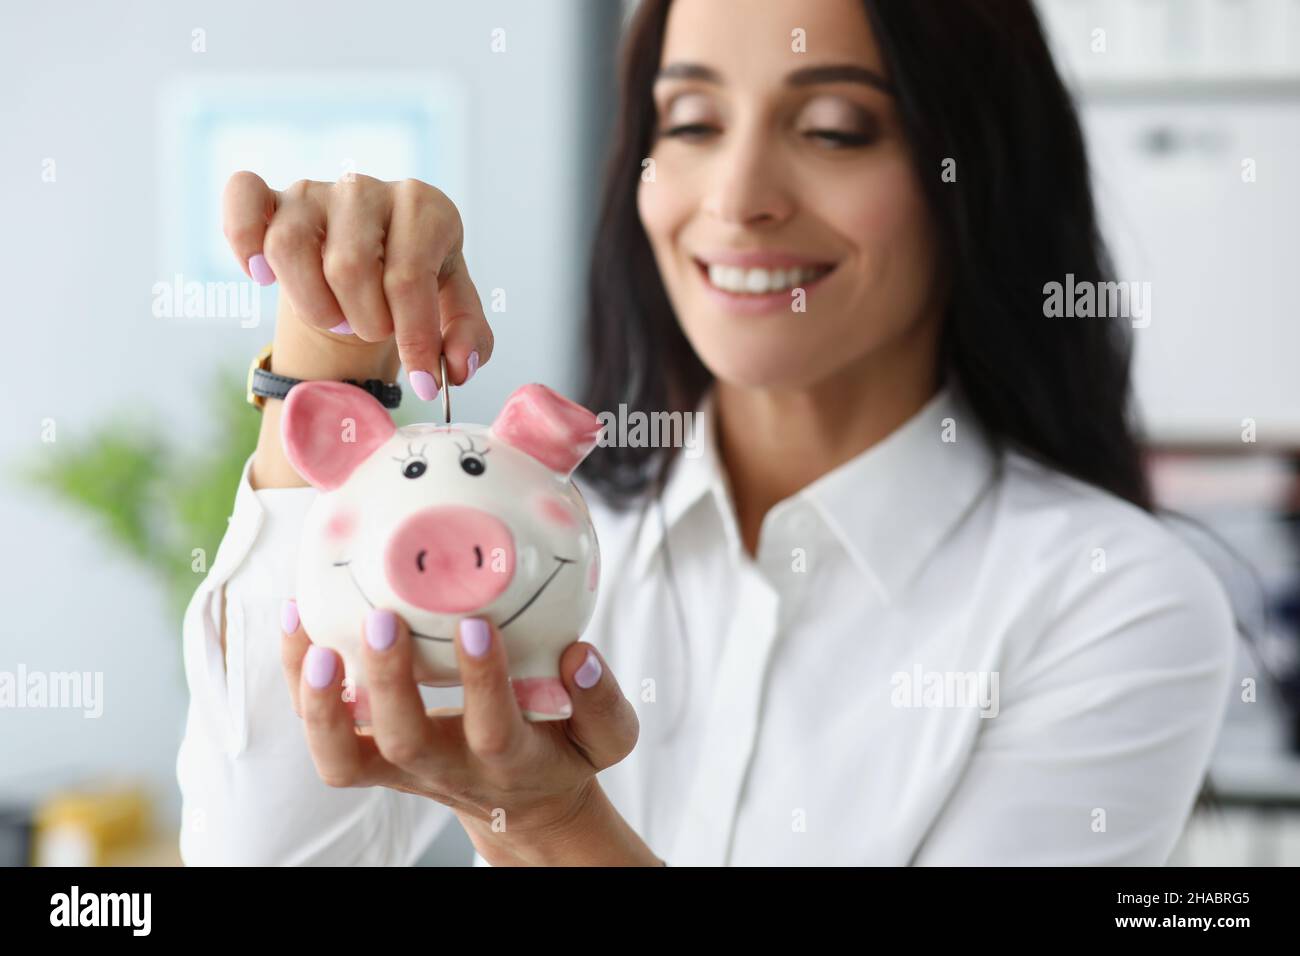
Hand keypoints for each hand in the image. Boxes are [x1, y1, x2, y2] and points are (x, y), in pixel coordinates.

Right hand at [222, 171, 492, 397]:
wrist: (371, 262)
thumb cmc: (414, 286)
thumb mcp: (454, 308)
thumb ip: (468, 338)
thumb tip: (455, 369)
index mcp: (426, 209)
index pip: (410, 278)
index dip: (414, 340)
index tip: (423, 382)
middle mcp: (370, 189)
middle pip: (347, 267)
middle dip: (364, 322)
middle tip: (374, 332)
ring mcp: (317, 189)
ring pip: (289, 246)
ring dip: (313, 303)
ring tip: (337, 317)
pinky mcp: (272, 196)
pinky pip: (242, 197)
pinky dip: (244, 240)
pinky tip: (262, 277)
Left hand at [279, 604, 660, 865]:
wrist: (519, 803)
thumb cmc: (561, 751)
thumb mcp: (606, 738)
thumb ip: (602, 701)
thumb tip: (578, 654)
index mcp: (507, 760)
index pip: (493, 729)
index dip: (481, 682)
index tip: (475, 625)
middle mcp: (445, 768)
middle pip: (406, 742)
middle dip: (389, 681)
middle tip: (383, 618)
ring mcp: (398, 767)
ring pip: (343, 755)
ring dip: (318, 700)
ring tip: (311, 632)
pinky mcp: (369, 756)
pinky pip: (322, 730)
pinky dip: (298, 679)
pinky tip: (296, 618)